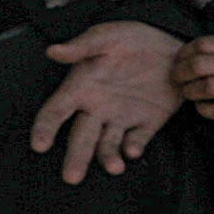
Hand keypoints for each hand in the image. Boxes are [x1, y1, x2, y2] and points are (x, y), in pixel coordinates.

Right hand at [31, 21, 186, 180]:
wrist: (174, 47)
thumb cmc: (134, 38)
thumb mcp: (107, 36)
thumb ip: (82, 46)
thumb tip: (53, 51)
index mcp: (81, 88)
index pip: (56, 111)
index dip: (45, 128)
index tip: (39, 145)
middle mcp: (97, 108)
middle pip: (80, 137)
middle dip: (75, 158)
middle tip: (71, 177)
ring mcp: (122, 118)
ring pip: (108, 144)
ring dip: (108, 158)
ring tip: (114, 168)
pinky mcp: (147, 123)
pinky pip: (138, 140)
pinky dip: (134, 147)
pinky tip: (133, 151)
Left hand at [185, 34, 213, 125]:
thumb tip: (196, 52)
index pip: (206, 44)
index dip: (185, 52)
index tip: (179, 59)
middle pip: (201, 64)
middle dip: (181, 72)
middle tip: (176, 78)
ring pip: (208, 86)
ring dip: (190, 90)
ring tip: (188, 92)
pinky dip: (205, 109)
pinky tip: (203, 107)